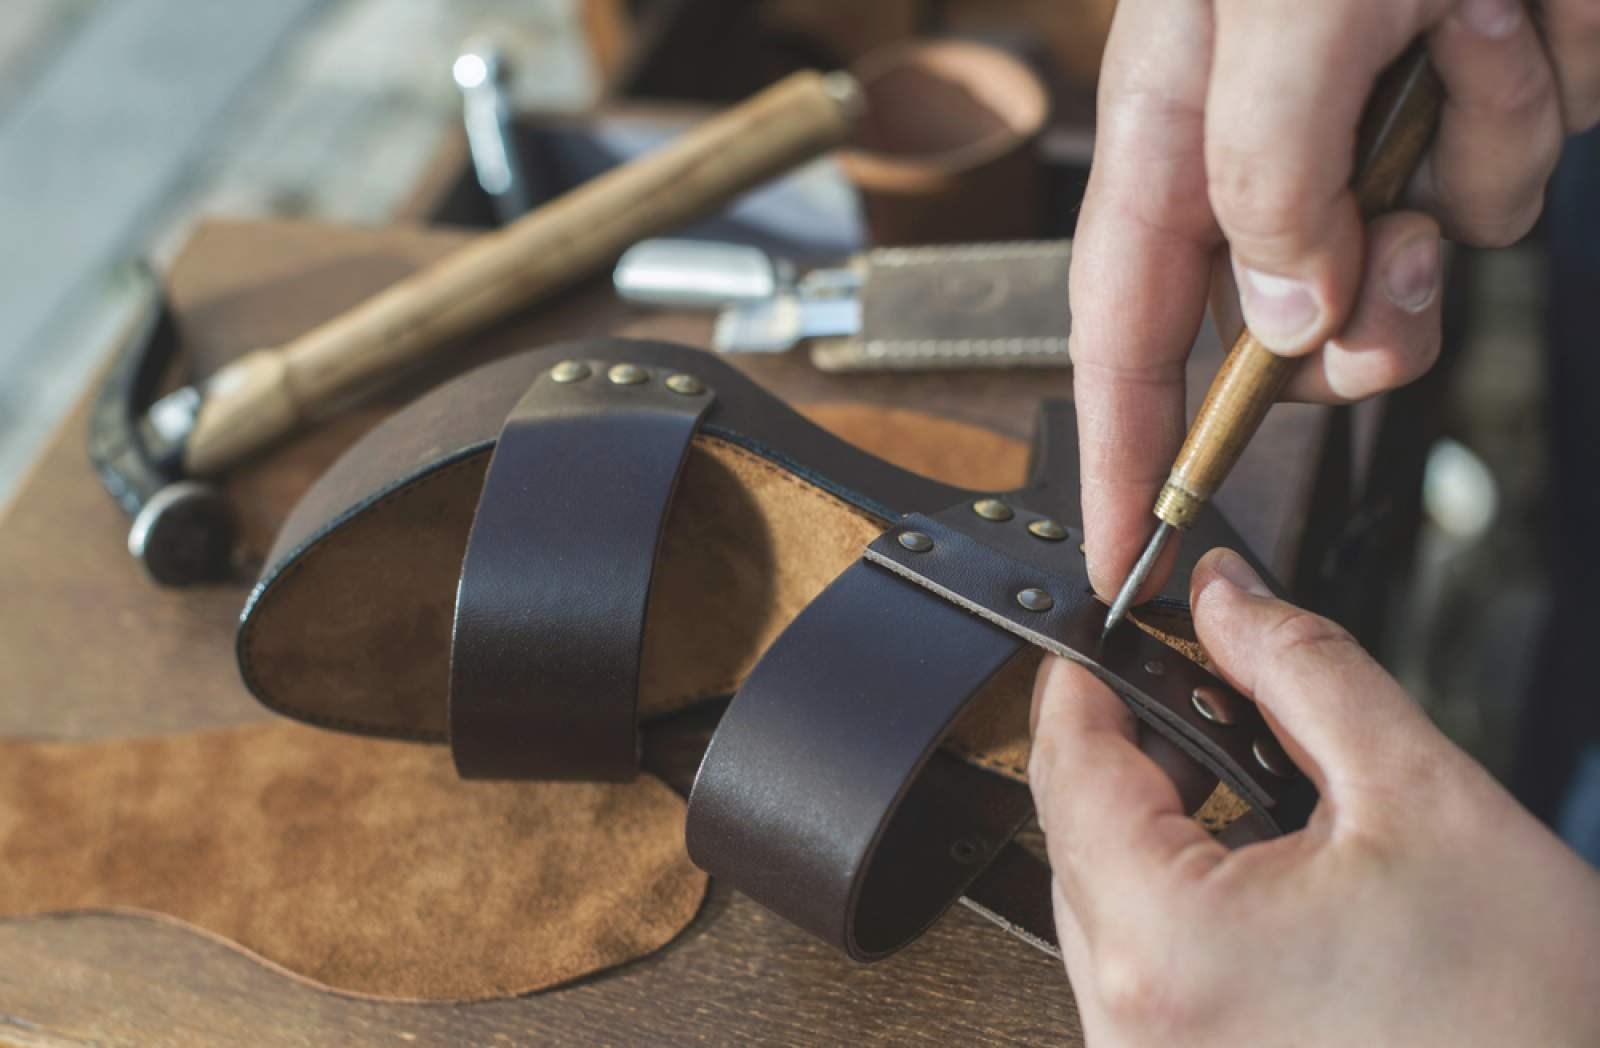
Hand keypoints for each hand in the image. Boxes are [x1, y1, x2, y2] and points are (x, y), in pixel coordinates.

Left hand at [1028, 548, 1599, 1046]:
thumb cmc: (1533, 1018)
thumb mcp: (1423, 798)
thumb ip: (1304, 671)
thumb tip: (1225, 599)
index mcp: (1168, 947)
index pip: (1068, 768)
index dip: (1085, 680)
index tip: (1108, 635)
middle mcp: (1134, 1025)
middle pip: (1072, 835)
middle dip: (1132, 746)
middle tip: (1196, 692)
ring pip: (1101, 902)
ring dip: (1152, 827)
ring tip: (1237, 777)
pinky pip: (1140, 968)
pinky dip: (1174, 903)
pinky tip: (1246, 865)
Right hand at [1075, 0, 1599, 601]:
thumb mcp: (1285, 7)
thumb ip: (1264, 174)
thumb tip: (1282, 318)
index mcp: (1178, 119)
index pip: (1120, 323)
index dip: (1116, 443)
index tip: (1119, 547)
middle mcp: (1269, 139)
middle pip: (1277, 332)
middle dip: (1347, 328)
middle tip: (1385, 249)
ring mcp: (1380, 129)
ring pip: (1408, 271)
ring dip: (1460, 177)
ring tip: (1473, 36)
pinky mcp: (1483, 103)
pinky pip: (1505, 183)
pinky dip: (1531, 111)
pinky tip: (1522, 16)